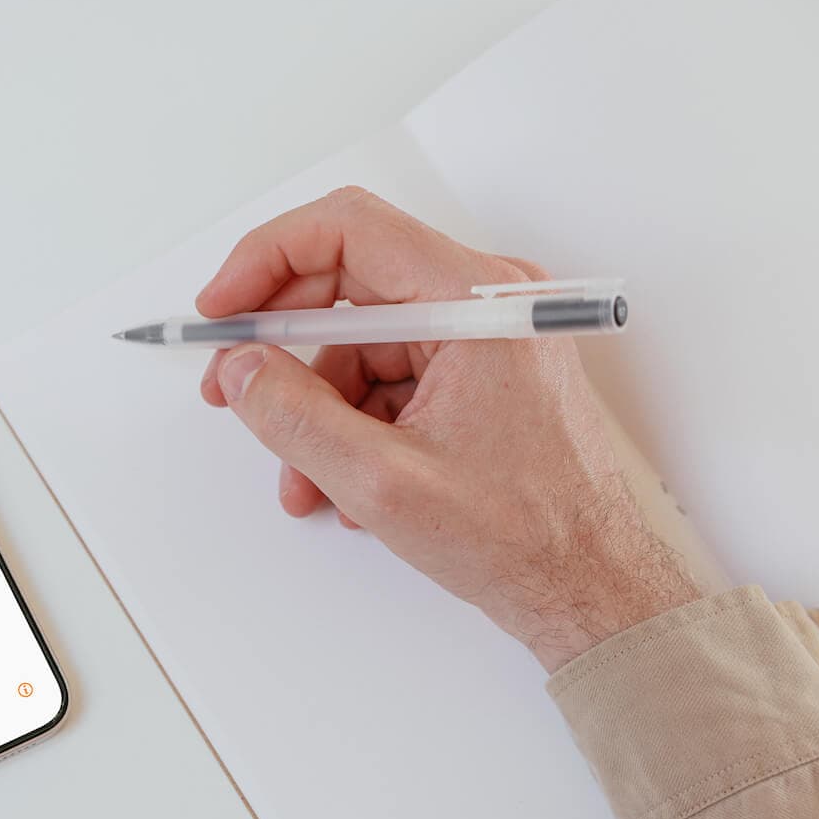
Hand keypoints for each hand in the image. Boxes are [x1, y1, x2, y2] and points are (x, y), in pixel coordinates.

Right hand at [195, 186, 699, 671]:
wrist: (597, 588)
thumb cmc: (528, 535)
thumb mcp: (384, 481)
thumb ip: (297, 416)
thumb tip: (242, 370)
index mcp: (475, 301)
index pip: (348, 230)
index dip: (266, 262)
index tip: (221, 311)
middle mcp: (485, 301)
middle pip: (349, 283)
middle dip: (281, 344)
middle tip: (233, 389)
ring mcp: (485, 337)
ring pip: (362, 342)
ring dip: (317, 407)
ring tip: (304, 479)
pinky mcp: (481, 373)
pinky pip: (390, 377)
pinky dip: (354, 425)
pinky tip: (346, 484)